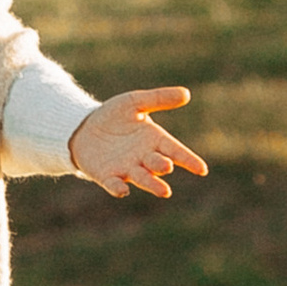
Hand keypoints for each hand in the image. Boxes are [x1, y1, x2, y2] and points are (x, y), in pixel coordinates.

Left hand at [68, 87, 205, 200]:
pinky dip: (118, 188)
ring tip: (164, 191)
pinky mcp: (107, 176)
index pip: (175, 151)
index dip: (188, 160)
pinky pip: (114, 184)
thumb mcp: (135, 102)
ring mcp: (126, 168)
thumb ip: (158, 99)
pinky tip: (123, 190)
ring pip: (142, 178)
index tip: (202, 170)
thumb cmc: (114, 116)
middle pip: (158, 165)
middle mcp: (144, 158)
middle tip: (166, 166)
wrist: (84, 127)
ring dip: (152, 184)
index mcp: (154, 140)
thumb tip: (187, 94)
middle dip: (163, 166)